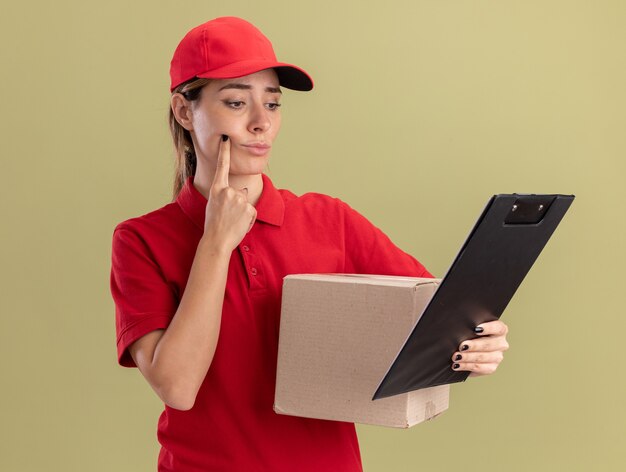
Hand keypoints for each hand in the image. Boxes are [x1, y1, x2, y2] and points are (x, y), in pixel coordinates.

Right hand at [203, 135, 256, 249]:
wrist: (216, 241)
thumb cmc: (214, 225)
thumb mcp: (214, 205)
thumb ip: (226, 195)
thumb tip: (243, 191)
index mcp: (216, 189)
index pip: (222, 167)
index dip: (224, 152)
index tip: (226, 139)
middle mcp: (228, 191)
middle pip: (240, 193)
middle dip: (238, 204)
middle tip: (227, 217)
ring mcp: (239, 199)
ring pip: (246, 203)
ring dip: (243, 213)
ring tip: (232, 222)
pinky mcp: (249, 208)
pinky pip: (252, 212)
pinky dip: (248, 220)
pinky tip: (239, 226)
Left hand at [451, 320, 508, 376]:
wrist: (466, 352)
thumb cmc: (467, 335)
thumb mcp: (469, 329)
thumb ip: (469, 327)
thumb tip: (460, 328)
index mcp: (499, 330)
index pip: (499, 328)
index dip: (489, 328)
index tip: (476, 329)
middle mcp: (500, 343)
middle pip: (489, 344)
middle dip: (474, 345)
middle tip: (462, 346)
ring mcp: (497, 357)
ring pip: (483, 357)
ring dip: (468, 357)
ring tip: (456, 357)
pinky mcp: (491, 368)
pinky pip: (479, 367)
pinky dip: (466, 366)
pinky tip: (458, 365)